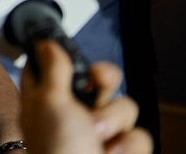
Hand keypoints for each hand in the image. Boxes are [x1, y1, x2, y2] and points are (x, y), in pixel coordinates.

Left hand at [20, 40, 152, 153]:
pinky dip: (127, 146)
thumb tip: (46, 44)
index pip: (55, 66)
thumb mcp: (49, 102)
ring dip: (113, 120)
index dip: (66, 55)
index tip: (72, 50)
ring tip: (97, 137)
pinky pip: (139, 134)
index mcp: (48, 99)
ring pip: (124, 106)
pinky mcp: (122, 150)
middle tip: (100, 82)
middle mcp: (74, 114)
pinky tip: (111, 153)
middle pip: (100, 80)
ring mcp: (99, 133)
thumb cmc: (59, 152)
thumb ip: (52, 70)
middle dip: (105, 80)